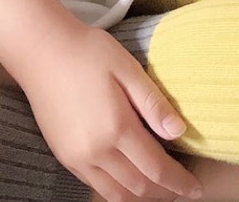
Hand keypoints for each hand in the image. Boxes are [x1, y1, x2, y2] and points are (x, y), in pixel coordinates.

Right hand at [17, 17, 201, 201]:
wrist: (42, 50)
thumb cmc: (89, 52)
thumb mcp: (127, 68)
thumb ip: (154, 103)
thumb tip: (179, 132)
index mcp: (116, 127)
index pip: (156, 168)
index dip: (179, 182)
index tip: (196, 188)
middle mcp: (96, 151)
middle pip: (139, 187)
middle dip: (164, 192)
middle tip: (182, 187)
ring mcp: (77, 158)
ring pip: (117, 194)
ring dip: (142, 196)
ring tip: (160, 188)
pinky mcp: (64, 156)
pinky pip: (96, 186)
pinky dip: (118, 191)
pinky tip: (130, 179)